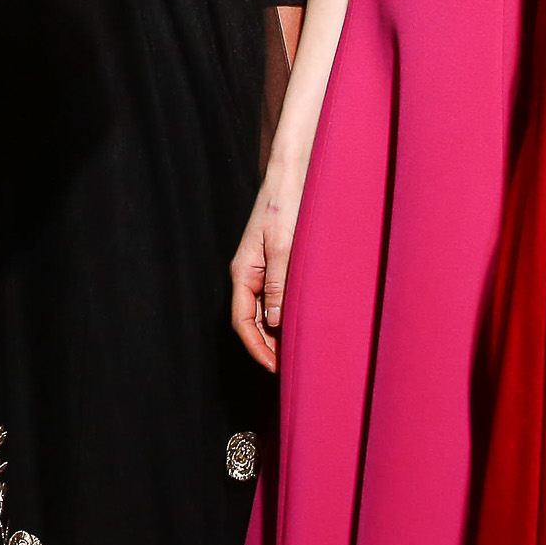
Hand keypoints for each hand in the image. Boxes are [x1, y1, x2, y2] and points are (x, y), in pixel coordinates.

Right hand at [229, 164, 301, 373]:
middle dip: (268, 346)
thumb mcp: (283, 247)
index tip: (275, 368)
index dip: (257, 348)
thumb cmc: (285, 206)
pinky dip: (286, 315)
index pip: (243, 321)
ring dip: (278, 333)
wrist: (292, 176)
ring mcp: (262, 268)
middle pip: (252, 320)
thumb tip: (275, 322)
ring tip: (299, 351)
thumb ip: (279, 284)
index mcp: (243, 271)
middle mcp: (250, 273)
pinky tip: (303, 323)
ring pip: (265, 310)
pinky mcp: (276, 262)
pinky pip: (277, 296)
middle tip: (291, 368)